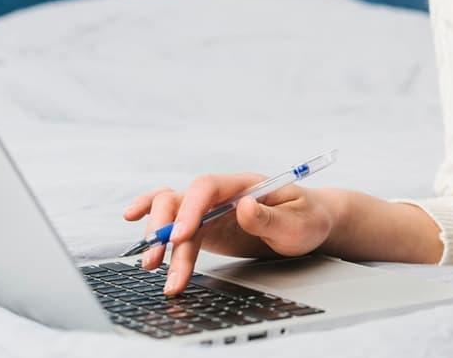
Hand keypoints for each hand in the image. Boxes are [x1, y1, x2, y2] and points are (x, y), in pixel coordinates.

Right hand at [122, 173, 335, 295]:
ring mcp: (212, 210)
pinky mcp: (206, 227)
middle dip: (164, 227)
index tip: (179, 237)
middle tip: (157, 260)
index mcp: (246, 184)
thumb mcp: (298, 223)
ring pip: (172, 214)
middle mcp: (224, 194)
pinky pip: (174, 225)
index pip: (208, 187)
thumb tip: (244, 207)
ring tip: (152, 267)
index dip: (190, 210)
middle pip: (181, 198)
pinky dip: (154, 229)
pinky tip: (141, 241)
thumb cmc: (308, 219)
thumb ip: (270, 218)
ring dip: (157, 238)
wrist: (311, 225)